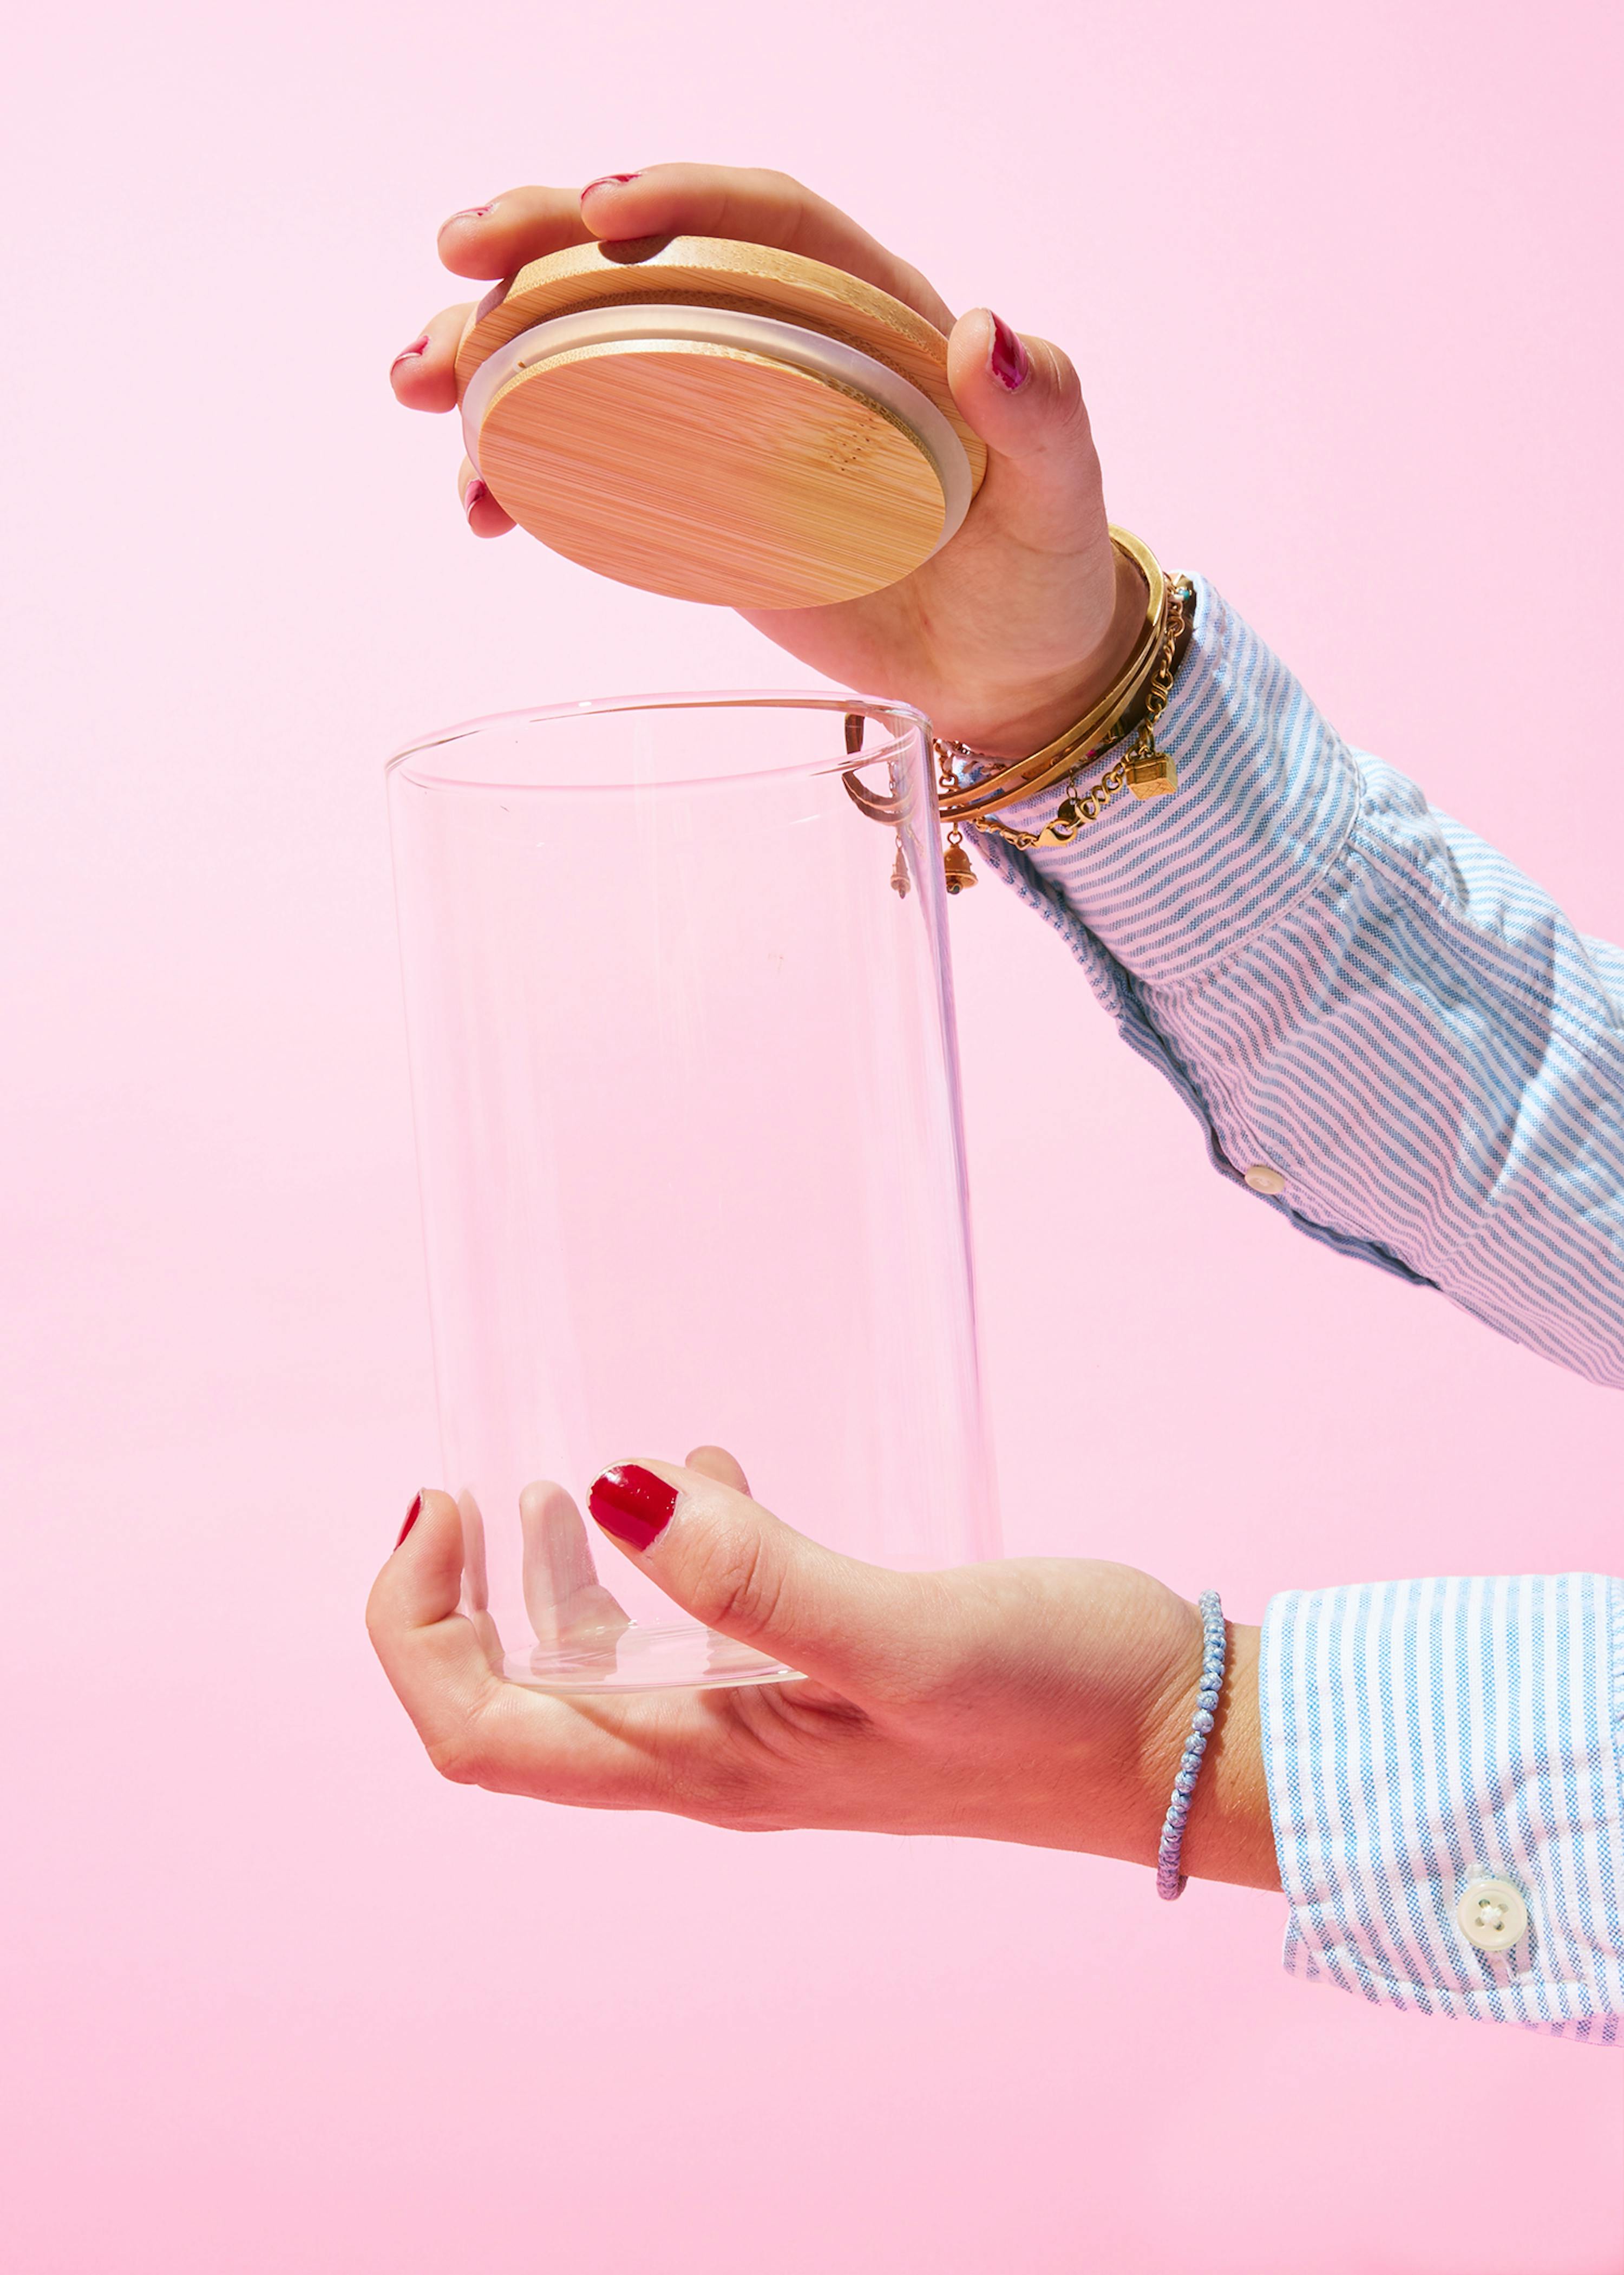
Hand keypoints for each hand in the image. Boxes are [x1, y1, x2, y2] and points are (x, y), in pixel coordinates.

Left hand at [366, 1448, 1279, 1889]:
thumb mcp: (901, 1637)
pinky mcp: (830, 1686)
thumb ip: (758, 1579)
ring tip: (550, 1486)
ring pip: (602, 1674)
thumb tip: (611, 1495)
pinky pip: (701, 1635)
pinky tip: (708, 1483)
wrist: (1183, 1750)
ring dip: (548, 1588)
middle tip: (462, 1492)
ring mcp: (772, 1727)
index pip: (486, 1736)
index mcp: (707, 1766)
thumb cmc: (1058, 1707)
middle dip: (456, 1611)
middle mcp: (718, 1760)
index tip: (440, 1508)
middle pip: (519, 1712)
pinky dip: (664, 1565)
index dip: (418, 1633)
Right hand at [388, 164, 1145, 756]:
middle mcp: (781, 347)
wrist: (1000, 669)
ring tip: (420, 384)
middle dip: (539, 249)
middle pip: (643, 266)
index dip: (682, 203)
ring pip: (585, 354)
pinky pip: (581, 463)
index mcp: (870, 315)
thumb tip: (987, 333)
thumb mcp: (1061, 497)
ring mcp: (719, 423)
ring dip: (491, 356)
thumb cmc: (1037, 574)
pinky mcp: (683, 502)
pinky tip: (476, 501)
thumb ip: (1043, 415)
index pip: (766, 223)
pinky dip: (516, 470)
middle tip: (458, 258)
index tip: (602, 213)